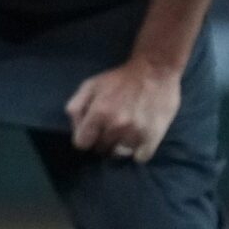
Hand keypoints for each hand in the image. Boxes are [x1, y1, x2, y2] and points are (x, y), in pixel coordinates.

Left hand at [67, 58, 182, 162]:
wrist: (154, 71)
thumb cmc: (119, 78)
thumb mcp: (89, 86)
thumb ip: (76, 107)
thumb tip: (75, 129)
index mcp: (98, 113)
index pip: (82, 144)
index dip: (85, 139)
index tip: (91, 134)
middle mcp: (116, 126)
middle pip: (101, 149)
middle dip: (102, 142)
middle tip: (109, 131)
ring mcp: (136, 132)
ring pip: (120, 154)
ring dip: (119, 147)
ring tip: (124, 136)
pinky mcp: (154, 136)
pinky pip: (141, 158)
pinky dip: (138, 153)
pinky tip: (138, 142)